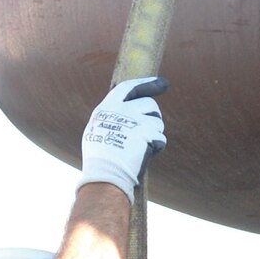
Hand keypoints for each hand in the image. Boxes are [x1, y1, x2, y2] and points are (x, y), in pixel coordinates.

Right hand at [79, 78, 167, 197]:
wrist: (105, 175)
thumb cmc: (100, 161)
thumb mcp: (98, 131)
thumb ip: (112, 117)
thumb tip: (129, 110)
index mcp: (107, 107)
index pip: (128, 87)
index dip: (146, 84)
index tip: (161, 83)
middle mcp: (121, 109)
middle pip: (149, 104)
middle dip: (153, 118)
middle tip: (149, 132)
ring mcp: (134, 120)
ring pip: (158, 122)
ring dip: (154, 135)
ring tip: (140, 149)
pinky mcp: (146, 133)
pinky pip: (161, 139)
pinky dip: (156, 149)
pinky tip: (143, 156)